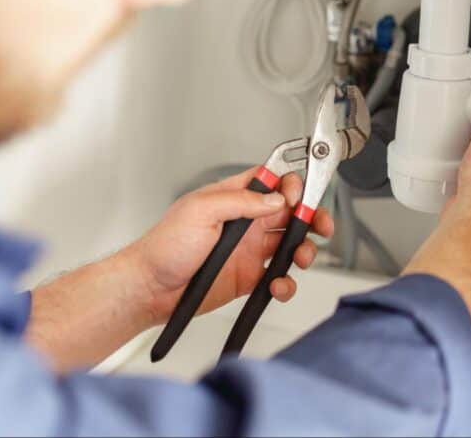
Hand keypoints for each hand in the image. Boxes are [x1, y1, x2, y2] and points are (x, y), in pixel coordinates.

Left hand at [126, 167, 333, 323]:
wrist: (151, 288)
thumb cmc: (165, 246)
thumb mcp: (200, 211)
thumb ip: (241, 201)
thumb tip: (275, 199)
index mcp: (233, 198)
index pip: (272, 182)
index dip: (291, 186)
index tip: (297, 196)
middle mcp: (246, 222)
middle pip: (291, 212)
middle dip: (312, 216)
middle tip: (320, 225)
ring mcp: (250, 250)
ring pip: (292, 244)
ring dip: (304, 250)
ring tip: (301, 258)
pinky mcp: (250, 277)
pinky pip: (280, 276)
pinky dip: (287, 283)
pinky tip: (278, 285)